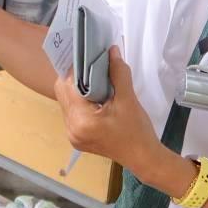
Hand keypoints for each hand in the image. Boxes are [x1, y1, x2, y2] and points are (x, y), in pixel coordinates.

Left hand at [53, 46, 161, 173]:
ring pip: (66, 102)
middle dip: (75, 77)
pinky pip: (71, 112)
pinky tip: (93, 95)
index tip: (86, 56)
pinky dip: (79, 101)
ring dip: (76, 89)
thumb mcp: (128, 99)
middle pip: (63, 93)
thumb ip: (117, 72)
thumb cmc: (137, 130)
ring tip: (93, 79)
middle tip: (90, 65)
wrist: (144, 158)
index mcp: (81, 120)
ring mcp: (72, 135)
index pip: (68, 85)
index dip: (76, 68)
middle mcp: (71, 128)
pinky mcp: (77, 138)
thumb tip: (111, 50)